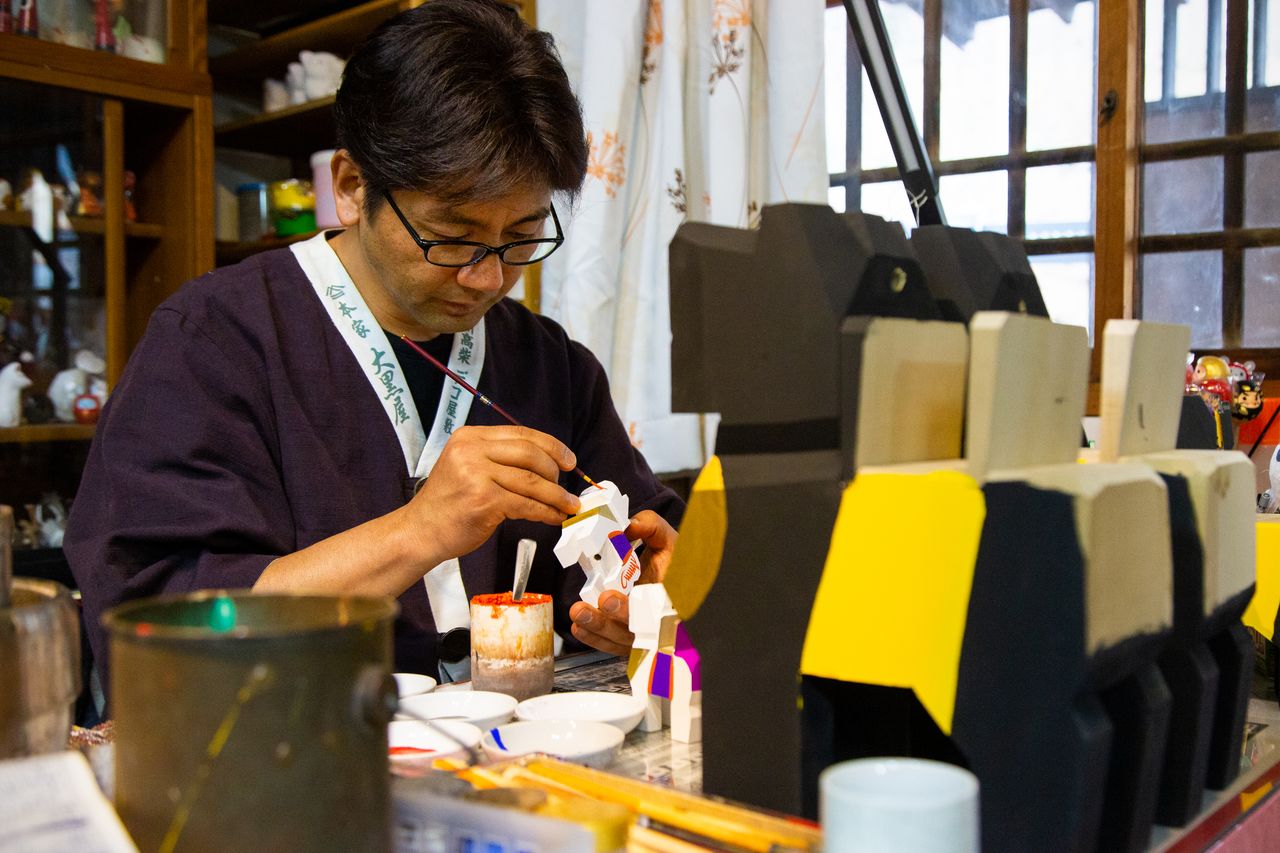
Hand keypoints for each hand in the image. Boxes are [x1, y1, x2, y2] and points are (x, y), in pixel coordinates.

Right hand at [404, 425, 580, 569]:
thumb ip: (498, 459)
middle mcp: (472, 450)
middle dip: (556, 472)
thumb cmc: (448, 503)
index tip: (569, 459)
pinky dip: (546, 512)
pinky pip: (526, 504)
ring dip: (557, 495)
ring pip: (532, 481)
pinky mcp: (484, 500)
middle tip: (566, 487)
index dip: (551, 446)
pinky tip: (555, 517)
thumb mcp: (467, 466)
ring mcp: (477, 474)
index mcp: (470, 437)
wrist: (420, 531)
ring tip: (570, 505)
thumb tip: (546, 464)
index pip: (521, 434)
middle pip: (530, 454)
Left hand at [569, 510, 677, 655]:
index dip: (633, 608)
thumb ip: (652, 528)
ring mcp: (643, 634)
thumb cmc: (674, 565)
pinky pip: (611, 645)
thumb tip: (628, 526)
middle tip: (599, 603)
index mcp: (671, 597)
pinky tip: (579, 627)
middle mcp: (658, 620)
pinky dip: (594, 638)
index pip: (656, 609)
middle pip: (635, 630)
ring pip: (620, 640)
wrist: (678, 585)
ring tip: (579, 612)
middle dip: (612, 619)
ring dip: (597, 629)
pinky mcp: (628, 640)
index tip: (610, 597)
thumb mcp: (670, 541)